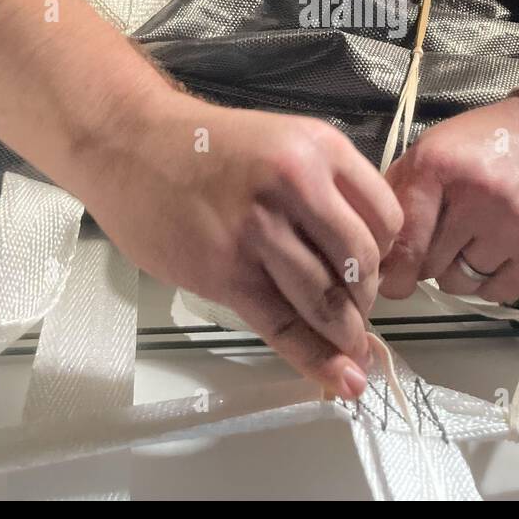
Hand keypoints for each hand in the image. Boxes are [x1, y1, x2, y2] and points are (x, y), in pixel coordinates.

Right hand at [81, 92, 402, 399]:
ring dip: (345, 333)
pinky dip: (314, 358)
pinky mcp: (225, 270)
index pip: (386, 217)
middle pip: (362, 262)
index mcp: (319, 148)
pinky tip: (337, 377)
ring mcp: (259, 229)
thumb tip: (360, 253)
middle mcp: (296, 185)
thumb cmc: (202, 145)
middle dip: (366, 299)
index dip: (389, 255)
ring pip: (326, 299)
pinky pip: (282, 324)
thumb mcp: (281, 141)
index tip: (376, 274)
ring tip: (349, 348)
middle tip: (357, 313)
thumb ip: (322, 187)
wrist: (129, 145)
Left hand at [380, 96, 518, 302]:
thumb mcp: (428, 152)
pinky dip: (490, 283)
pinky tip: (495, 255)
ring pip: (463, 283)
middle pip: (431, 266)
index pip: (407, 239)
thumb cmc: (478, 146)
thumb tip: (375, 252)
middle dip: (429, 262)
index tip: (391, 284)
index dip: (394, 270)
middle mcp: (479, 196)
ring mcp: (514, 224)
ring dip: (459, 273)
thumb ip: (396, 195)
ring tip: (471, 243)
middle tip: (443, 242)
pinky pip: (497, 293)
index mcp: (439, 166)